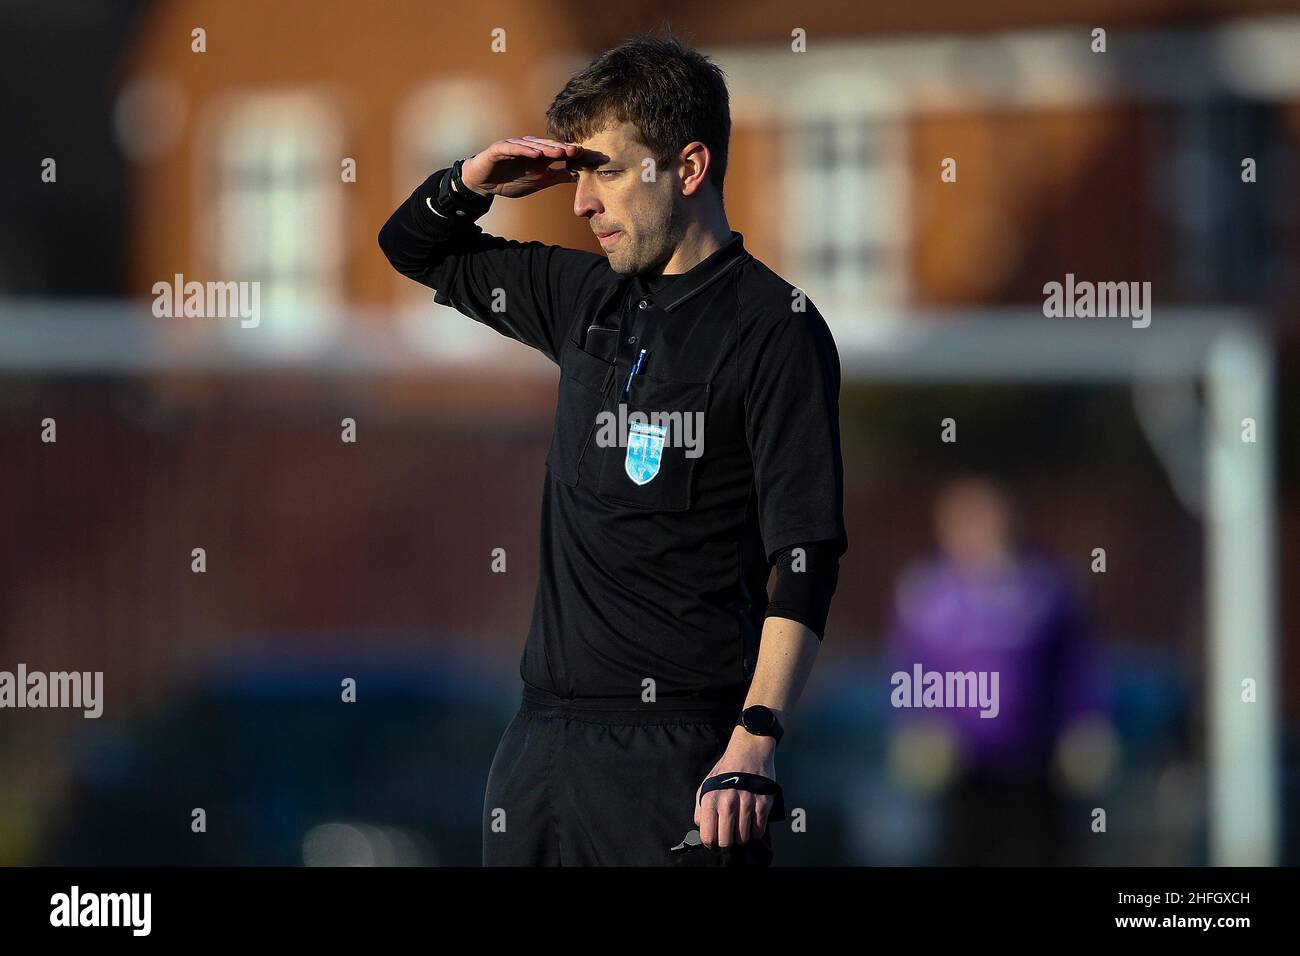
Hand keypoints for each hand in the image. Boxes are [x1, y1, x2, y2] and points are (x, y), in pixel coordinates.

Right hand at [459, 136, 591, 198]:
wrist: (483, 183)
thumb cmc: (510, 180)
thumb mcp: (538, 181)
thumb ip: (556, 177)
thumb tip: (578, 175)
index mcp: (539, 155)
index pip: (558, 151)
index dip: (572, 153)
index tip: (587, 157)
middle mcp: (529, 147)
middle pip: (548, 146)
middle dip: (563, 148)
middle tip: (578, 151)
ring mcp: (514, 146)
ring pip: (533, 145)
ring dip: (548, 147)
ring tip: (561, 151)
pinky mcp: (500, 148)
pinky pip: (514, 147)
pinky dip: (525, 150)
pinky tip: (536, 153)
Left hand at [694, 728, 776, 848]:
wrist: (749, 751)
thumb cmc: (727, 770)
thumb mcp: (706, 785)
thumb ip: (700, 807)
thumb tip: (701, 826)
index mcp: (711, 799)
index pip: (708, 836)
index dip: (711, 843)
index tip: (715, 841)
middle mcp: (728, 803)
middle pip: (726, 841)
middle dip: (727, 842)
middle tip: (729, 835)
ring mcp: (747, 804)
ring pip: (743, 838)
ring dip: (742, 836)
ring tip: (741, 827)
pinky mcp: (763, 804)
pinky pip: (759, 830)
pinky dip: (755, 831)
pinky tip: (752, 822)